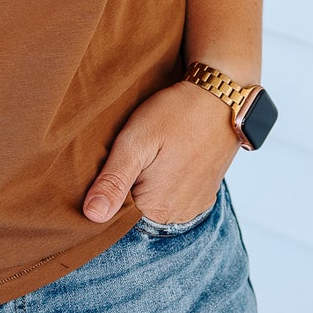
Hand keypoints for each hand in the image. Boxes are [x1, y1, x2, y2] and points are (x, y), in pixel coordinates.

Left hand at [83, 79, 242, 223]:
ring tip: (153, 152)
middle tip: (135, 152)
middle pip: (137, 209)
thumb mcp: (136, 142)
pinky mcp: (204, 193)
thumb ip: (113, 181)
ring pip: (155, 201)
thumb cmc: (176, 114)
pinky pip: (175, 195)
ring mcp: (194, 205)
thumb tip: (92, 215)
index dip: (108, 188)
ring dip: (148, 182)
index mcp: (157, 208)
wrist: (219, 96)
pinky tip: (168, 157)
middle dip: (128, 185)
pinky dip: (167, 180)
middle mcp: (178, 215)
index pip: (116, 215)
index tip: (114, 162)